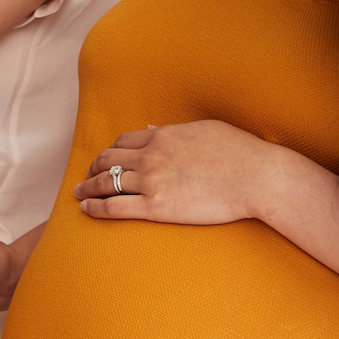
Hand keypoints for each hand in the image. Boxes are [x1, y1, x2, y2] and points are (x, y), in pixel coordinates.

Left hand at [76, 121, 281, 223]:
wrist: (258, 178)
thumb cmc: (240, 153)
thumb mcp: (204, 130)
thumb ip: (172, 130)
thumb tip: (148, 129)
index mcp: (162, 136)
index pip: (122, 142)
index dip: (109, 151)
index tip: (104, 159)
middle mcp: (150, 156)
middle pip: (107, 160)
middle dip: (92, 168)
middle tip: (86, 177)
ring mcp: (150, 182)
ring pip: (104, 183)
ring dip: (87, 188)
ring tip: (79, 194)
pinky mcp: (155, 207)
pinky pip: (113, 207)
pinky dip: (94, 208)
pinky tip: (85, 209)